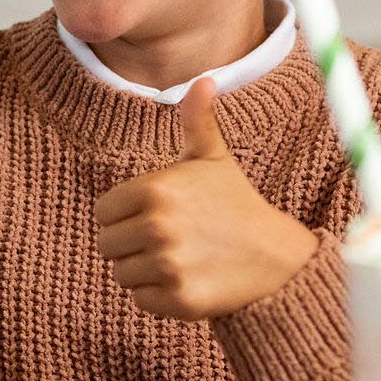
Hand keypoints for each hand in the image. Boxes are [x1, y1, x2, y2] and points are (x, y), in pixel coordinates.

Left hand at [93, 79, 317, 320]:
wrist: (277, 257)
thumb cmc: (236, 203)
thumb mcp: (214, 159)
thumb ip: (197, 121)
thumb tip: (204, 80)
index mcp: (156, 188)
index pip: (103, 212)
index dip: (125, 215)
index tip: (157, 215)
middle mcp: (158, 225)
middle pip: (107, 245)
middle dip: (131, 244)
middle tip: (170, 240)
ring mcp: (169, 264)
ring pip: (122, 274)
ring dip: (144, 271)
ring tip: (180, 258)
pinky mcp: (178, 299)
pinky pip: (141, 300)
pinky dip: (159, 296)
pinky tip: (187, 279)